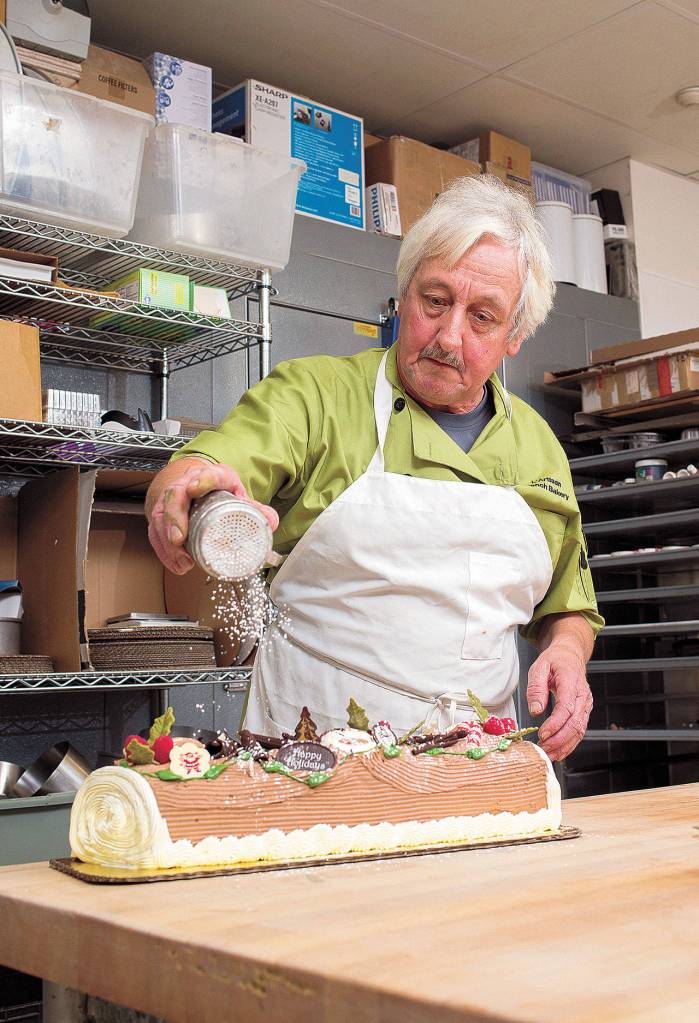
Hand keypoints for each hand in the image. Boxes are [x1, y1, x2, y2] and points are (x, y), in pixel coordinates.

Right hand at [146, 458, 278, 575]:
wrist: (194, 484)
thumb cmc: (218, 491)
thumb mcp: (238, 496)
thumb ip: (256, 510)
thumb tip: (271, 523)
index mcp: (213, 476)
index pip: (208, 475)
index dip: (202, 481)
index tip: (194, 489)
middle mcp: (187, 484)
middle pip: (175, 497)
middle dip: (174, 518)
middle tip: (179, 539)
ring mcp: (171, 499)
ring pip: (161, 516)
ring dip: (168, 541)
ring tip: (181, 560)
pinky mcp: (161, 515)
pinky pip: (156, 532)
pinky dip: (164, 550)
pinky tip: (175, 563)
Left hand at [527, 644, 592, 760]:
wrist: (570, 656)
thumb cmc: (555, 661)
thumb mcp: (539, 667)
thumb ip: (536, 688)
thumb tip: (536, 710)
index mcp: (571, 682)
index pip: (566, 707)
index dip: (555, 724)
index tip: (542, 734)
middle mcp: (583, 695)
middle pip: (575, 723)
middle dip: (559, 739)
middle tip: (544, 749)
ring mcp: (586, 705)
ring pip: (580, 730)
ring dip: (564, 745)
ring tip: (549, 754)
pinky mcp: (584, 712)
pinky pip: (579, 730)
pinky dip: (569, 744)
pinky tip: (558, 752)